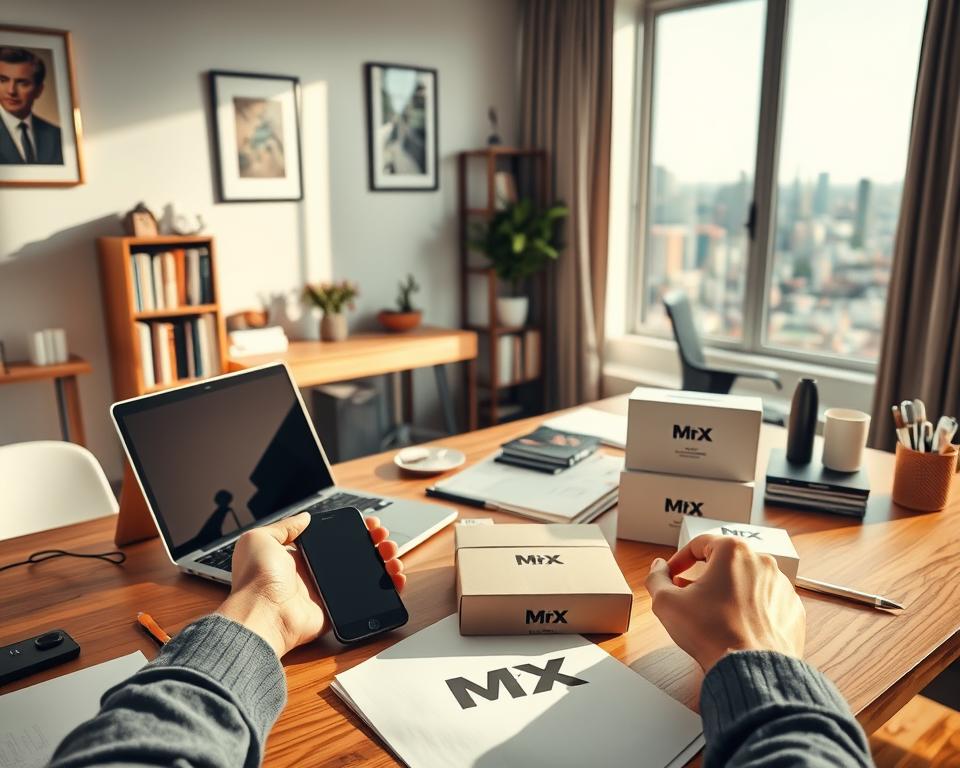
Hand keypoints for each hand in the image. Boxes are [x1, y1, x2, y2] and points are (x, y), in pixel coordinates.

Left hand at [217, 512, 405, 657]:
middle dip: (373, 544)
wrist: (260, 613)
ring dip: (382, 563)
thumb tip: (305, 517)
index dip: (354, 531)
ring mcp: (325, 593)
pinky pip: (363, 601)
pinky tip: (395, 578)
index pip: (333, 540)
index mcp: (298, 556)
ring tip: (392, 555)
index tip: (370, 524)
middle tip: (385, 539)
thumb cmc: (256, 577)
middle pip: (353, 556)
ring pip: (363, 576)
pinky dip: (384, 591)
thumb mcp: (261, 539)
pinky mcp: (334, 612)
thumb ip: (285, 526)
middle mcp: (313, 573)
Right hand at [645, 534, 804, 672]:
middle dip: (704, 576)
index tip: (671, 575)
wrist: (750, 669)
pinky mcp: (792, 609)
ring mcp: (781, 585)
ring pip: (747, 581)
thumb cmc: (711, 633)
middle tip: (688, 595)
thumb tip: (659, 567)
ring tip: (712, 614)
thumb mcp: (666, 602)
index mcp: (733, 551)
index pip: (698, 544)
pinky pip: (766, 602)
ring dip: (728, 591)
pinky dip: (750, 609)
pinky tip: (736, 626)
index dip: (679, 560)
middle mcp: (762, 561)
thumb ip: (656, 578)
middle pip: (725, 561)